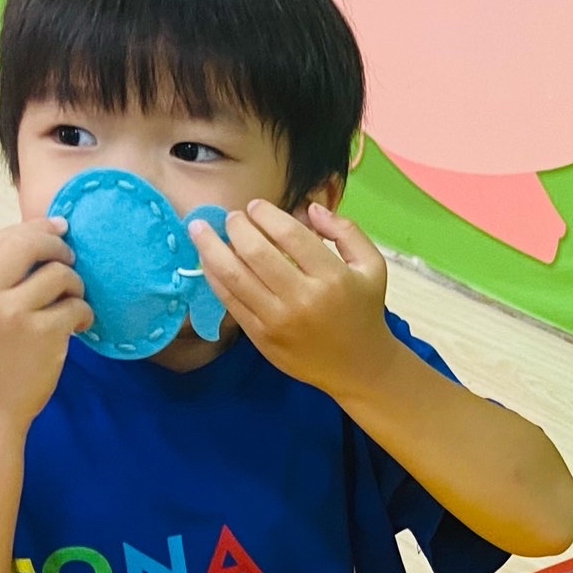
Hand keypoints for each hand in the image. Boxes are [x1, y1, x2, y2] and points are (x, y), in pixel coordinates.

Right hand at [0, 219, 89, 426]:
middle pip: (30, 243)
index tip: (58, 227)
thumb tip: (41, 238)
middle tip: (71, 259)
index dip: (34, 228)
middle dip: (58, 245)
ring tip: (71, 305)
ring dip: (75, 286)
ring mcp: (13, 313)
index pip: (1, 238)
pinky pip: (77, 306)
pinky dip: (84, 314)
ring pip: (60, 274)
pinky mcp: (43, 333)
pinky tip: (78, 327)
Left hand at [193, 197, 399, 396]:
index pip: (289, 234)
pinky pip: (229, 301)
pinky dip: (213, 276)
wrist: (357, 366)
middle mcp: (302, 298)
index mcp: (331, 277)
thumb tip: (310, 208)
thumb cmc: (364, 310)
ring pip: (234, 276)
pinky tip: (207, 260)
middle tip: (231, 217)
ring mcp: (277, 320)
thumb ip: (346, 231)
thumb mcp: (372, 266)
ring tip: (199, 230)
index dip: (265, 214)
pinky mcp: (261, 336)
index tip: (255, 206)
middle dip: (236, 226)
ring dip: (210, 248)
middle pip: (255, 251)